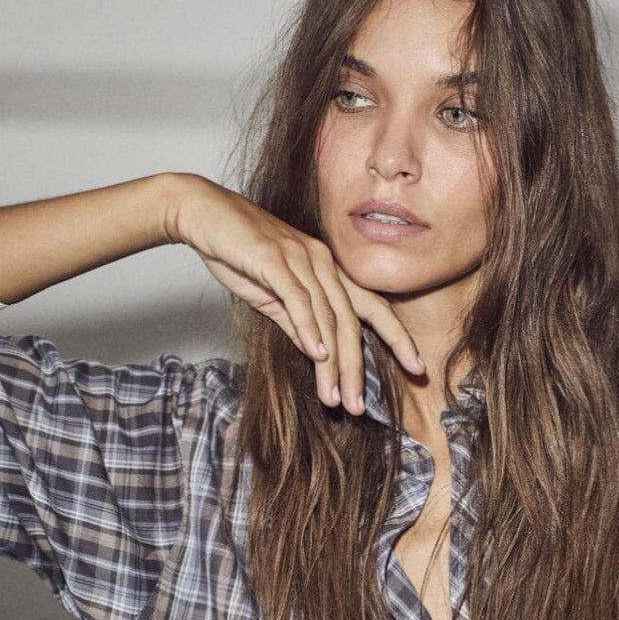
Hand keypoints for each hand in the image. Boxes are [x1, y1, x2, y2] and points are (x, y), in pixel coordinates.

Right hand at [162, 174, 424, 413]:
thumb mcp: (272, 295)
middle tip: (359, 407)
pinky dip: (308, 328)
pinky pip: (297, 298)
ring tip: (334, 398)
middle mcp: (322, 262)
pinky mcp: (274, 259)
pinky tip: (316, 355)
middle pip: (352, 322)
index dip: (397, 337)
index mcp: (328, 270)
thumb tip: (317, 353)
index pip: (372, 308)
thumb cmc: (237, 252)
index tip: (416, 367)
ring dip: (332, 363)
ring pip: (327, 317)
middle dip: (357, 368)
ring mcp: (300, 259)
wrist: (201, 212)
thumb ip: (296, 321)